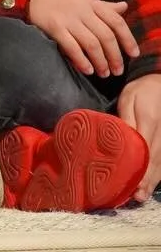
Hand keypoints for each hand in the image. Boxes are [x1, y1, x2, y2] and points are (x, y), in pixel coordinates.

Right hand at [28, 0, 139, 77]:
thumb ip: (104, 6)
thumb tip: (124, 7)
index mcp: (92, 3)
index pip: (116, 22)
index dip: (128, 39)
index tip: (134, 54)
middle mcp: (83, 11)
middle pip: (106, 36)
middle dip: (115, 56)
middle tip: (118, 71)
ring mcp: (68, 19)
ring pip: (91, 44)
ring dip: (100, 62)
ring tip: (104, 73)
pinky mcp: (54, 27)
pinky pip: (71, 47)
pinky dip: (81, 60)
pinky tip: (87, 70)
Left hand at [118, 73, 160, 201]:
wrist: (158, 85)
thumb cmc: (140, 92)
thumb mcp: (129, 100)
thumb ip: (127, 120)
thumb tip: (124, 139)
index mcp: (150, 122)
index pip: (144, 149)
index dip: (138, 166)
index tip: (130, 180)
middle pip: (153, 161)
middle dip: (144, 179)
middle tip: (134, 195)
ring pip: (160, 164)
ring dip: (151, 181)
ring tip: (140, 196)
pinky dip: (156, 174)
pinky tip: (148, 185)